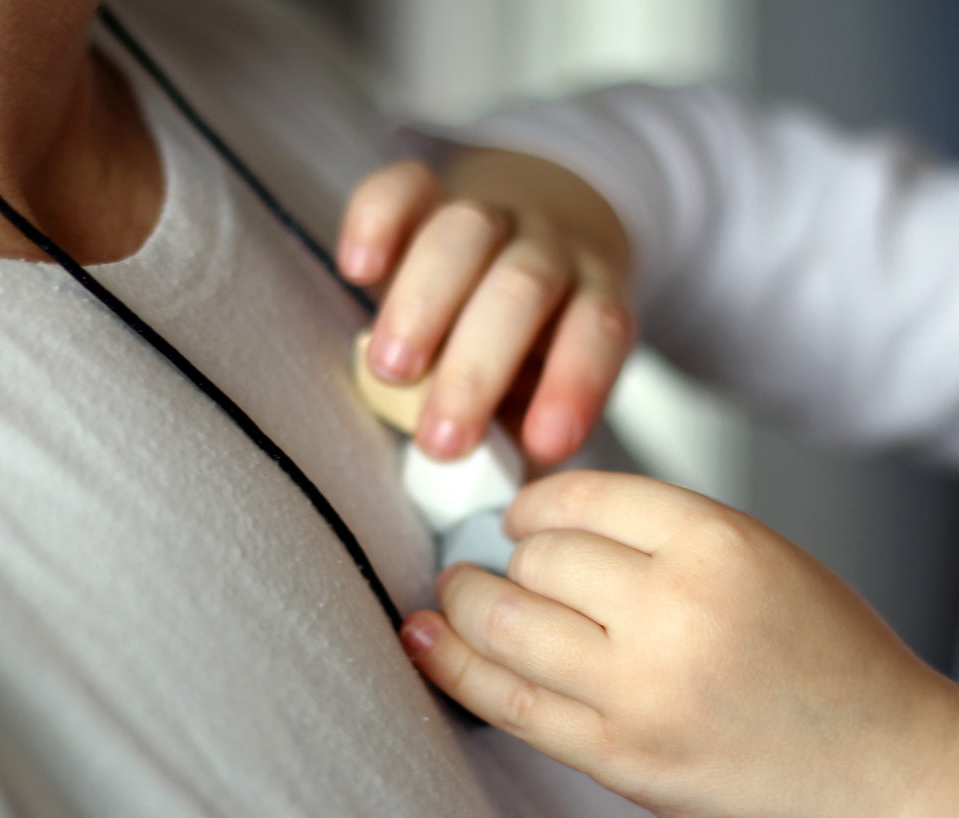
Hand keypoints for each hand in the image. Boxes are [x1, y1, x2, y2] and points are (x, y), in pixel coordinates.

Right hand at [338, 154, 633, 465]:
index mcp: (592, 297)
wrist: (523, 240)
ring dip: (425, 304)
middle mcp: (548, 249)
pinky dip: (378, 220)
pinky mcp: (427, 191)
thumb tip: (486, 492)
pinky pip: (403, 185)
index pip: (600, 330)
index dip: (575, 383)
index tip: (542, 447)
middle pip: (523, 287)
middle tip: (439, 441)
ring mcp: (489, 213)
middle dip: (478, 368)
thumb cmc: (527, 352)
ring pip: (465, 233)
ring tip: (389, 371)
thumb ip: (517, 433)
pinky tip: (358, 270)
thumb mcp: (540, 396)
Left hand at [401, 470, 958, 817]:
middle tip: (487, 562)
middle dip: (502, 556)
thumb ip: (661, 535)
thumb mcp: (763, 555)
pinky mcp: (622, 758)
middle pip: (537, 558)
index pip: (583, 497)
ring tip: (451, 596)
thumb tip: (542, 525)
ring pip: (507, 623)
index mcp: (717, 542)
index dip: (534, 503)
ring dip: (462, 602)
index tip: (521, 517)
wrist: (884, 767)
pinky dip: (451, 667)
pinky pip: (509, 703)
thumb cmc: (830, 656)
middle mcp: (674, 609)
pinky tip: (423, 641)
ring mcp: (642, 690)